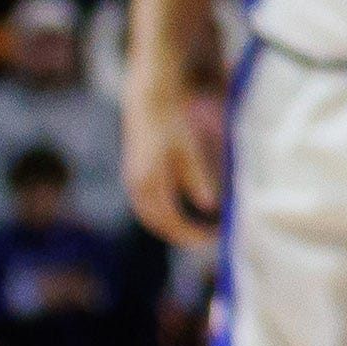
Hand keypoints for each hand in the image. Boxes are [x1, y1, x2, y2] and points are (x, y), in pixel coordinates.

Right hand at [122, 86, 224, 251]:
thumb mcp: (189, 151)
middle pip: (158, 224)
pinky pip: (146, 208)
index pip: (172, 219)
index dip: (192, 233)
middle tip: (207, 239)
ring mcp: (132, 184)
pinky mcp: (133, 179)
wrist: (147, 106)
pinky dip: (163, 218)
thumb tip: (209, 205)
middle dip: (182, 236)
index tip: (214, 236)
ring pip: (150, 218)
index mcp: (151, 181)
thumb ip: (197, 178)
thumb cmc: (171, 126)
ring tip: (196, 232)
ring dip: (171, 229)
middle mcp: (137, 186)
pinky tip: (180, 218)